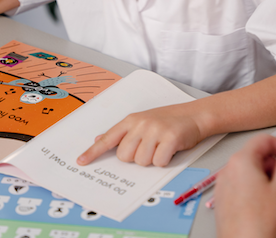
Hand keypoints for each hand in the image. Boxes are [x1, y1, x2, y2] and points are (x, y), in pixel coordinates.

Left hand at [76, 103, 203, 166]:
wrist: (194, 115)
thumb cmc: (167, 120)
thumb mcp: (142, 121)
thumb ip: (121, 132)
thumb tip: (99, 139)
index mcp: (131, 120)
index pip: (108, 138)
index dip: (94, 152)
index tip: (81, 162)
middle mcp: (141, 124)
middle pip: (125, 156)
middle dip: (136, 157)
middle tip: (149, 148)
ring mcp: (155, 130)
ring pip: (142, 161)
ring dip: (152, 159)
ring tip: (161, 146)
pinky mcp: (170, 138)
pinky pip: (159, 162)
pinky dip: (164, 161)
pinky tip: (170, 149)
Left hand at [214, 135, 275, 237]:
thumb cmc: (261, 223)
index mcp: (242, 161)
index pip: (264, 139)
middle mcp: (228, 169)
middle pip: (255, 153)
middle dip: (274, 163)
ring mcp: (223, 184)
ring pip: (248, 169)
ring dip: (264, 176)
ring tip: (275, 195)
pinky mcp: (222, 198)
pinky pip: (239, 183)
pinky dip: (253, 187)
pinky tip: (262, 204)